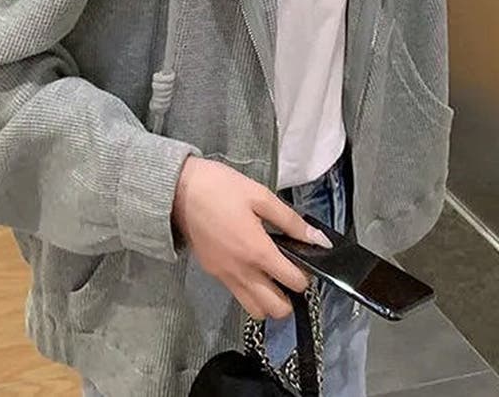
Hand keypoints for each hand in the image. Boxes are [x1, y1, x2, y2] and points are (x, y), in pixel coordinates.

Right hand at [172, 157, 332, 319]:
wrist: (179, 191)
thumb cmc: (222, 188)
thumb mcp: (260, 195)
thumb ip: (290, 221)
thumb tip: (319, 240)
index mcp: (257, 251)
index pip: (294, 282)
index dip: (306, 274)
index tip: (305, 259)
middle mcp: (242, 272)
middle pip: (276, 309)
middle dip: (290, 297)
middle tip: (290, 273)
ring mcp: (225, 276)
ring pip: (256, 310)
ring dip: (269, 300)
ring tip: (272, 276)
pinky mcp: (213, 273)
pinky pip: (238, 295)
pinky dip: (250, 291)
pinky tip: (252, 267)